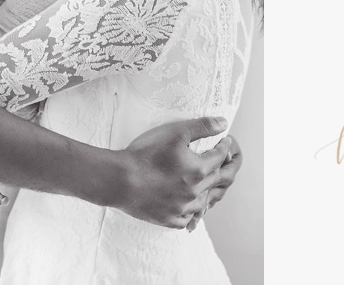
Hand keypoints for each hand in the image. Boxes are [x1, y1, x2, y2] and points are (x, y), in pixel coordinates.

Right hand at [116, 116, 236, 228]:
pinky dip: (189, 213)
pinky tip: (187, 208)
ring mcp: (180, 208)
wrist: (118, 179)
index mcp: (198, 170)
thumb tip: (223, 123)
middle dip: (218, 167)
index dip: (223, 148)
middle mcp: (193, 191)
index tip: (225, 142)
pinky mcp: (166, 219)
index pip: (219, 157)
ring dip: (206, 192)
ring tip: (205, 185)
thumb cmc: (146, 154)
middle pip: (213, 179)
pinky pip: (185, 220)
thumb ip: (202, 127)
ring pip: (202, 202)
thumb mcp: (175, 133)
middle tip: (220, 161)